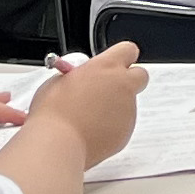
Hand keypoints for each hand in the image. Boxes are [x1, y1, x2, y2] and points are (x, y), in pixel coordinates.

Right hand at [27, 44, 145, 167]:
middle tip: (109, 89)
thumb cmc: (54, 112)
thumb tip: (82, 77)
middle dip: (128, 80)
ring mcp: (127, 110)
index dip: (121, 57)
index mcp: (106, 67)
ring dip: (116, 106)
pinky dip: (112, 127)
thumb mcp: (61, 80)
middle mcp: (123, 85)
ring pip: (129, 103)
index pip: (128, 50)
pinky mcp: (126, 132)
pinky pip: (123, 125)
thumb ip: (80, 74)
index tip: (114, 63)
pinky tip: (91, 131)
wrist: (57, 143)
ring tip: (88, 117)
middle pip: (140, 75)